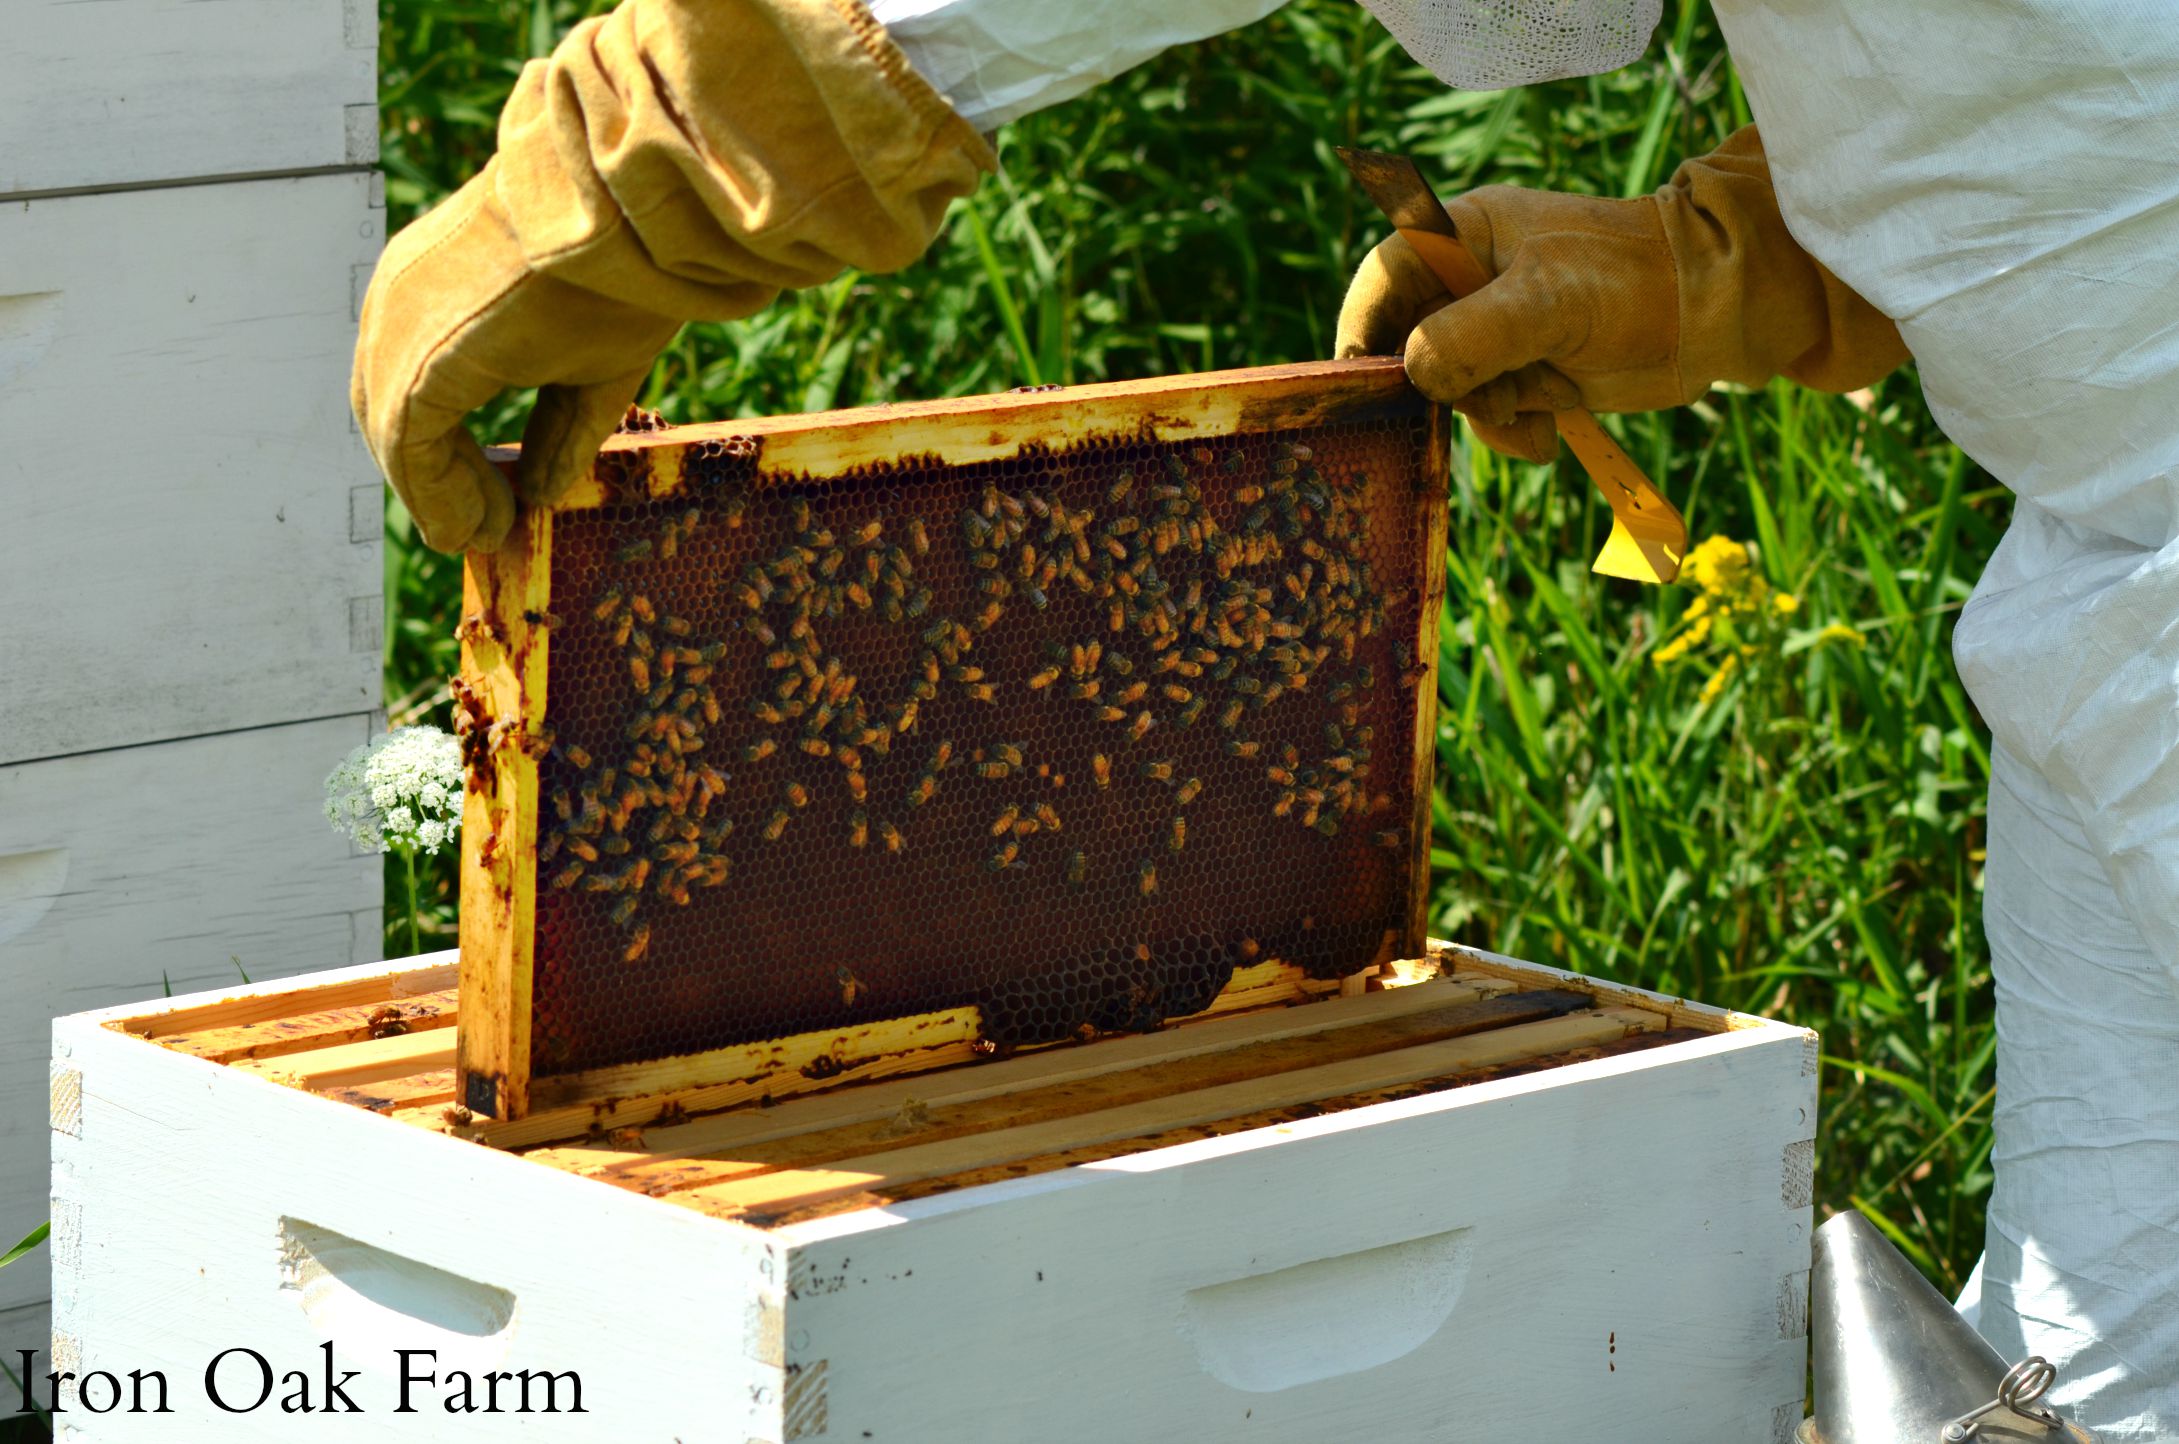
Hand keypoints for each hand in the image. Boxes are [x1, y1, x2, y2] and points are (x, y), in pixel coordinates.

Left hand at [352, 170, 677, 552]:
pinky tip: (475, 526)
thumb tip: (542, 493)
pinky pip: (409, 447)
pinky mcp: (416, 358)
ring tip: (486, 535)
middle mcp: (402, 298)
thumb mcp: (592, 360)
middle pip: (394, 408)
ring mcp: (399, 325)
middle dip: (439, 477)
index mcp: (439, 283)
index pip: (420, 378)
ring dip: (440, 497)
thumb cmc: (624, 271)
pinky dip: (438, 496)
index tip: (500, 498)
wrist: (627, 218)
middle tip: (487, 526)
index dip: (452, 448)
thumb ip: (559, 428)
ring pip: (397, 434)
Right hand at [1335, 127, 1906, 463]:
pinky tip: (1551, 429)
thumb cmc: (1634, 281)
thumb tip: (1414, 375)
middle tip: (1481, 401)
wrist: (1714, 313)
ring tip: (1535, 410)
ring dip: (1483, 416)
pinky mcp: (1520, 371)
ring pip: (1445, 390)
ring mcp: (1494, 330)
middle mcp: (1469, 281)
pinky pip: (1485, 414)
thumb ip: (1471, 335)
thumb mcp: (1547, 302)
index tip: (1365, 381)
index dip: (1363, 328)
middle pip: (1406, 344)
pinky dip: (1511, 431)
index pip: (1382, 277)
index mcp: (1464, 235)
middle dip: (1437, 387)